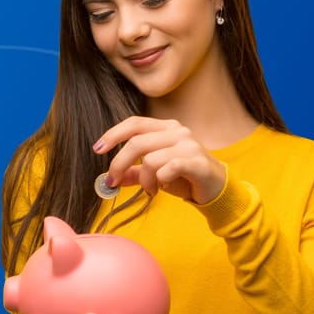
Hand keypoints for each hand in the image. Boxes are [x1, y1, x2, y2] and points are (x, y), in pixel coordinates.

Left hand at [92, 116, 225, 204]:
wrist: (217, 190)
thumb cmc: (184, 177)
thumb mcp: (154, 173)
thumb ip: (132, 172)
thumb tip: (108, 177)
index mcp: (166, 128)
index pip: (134, 123)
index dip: (113, 134)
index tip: (97, 148)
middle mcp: (178, 131)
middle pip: (136, 143)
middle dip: (118, 164)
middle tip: (113, 182)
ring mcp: (189, 145)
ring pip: (149, 159)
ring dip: (143, 180)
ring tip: (150, 189)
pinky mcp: (197, 162)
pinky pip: (166, 169)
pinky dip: (159, 182)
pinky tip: (164, 188)